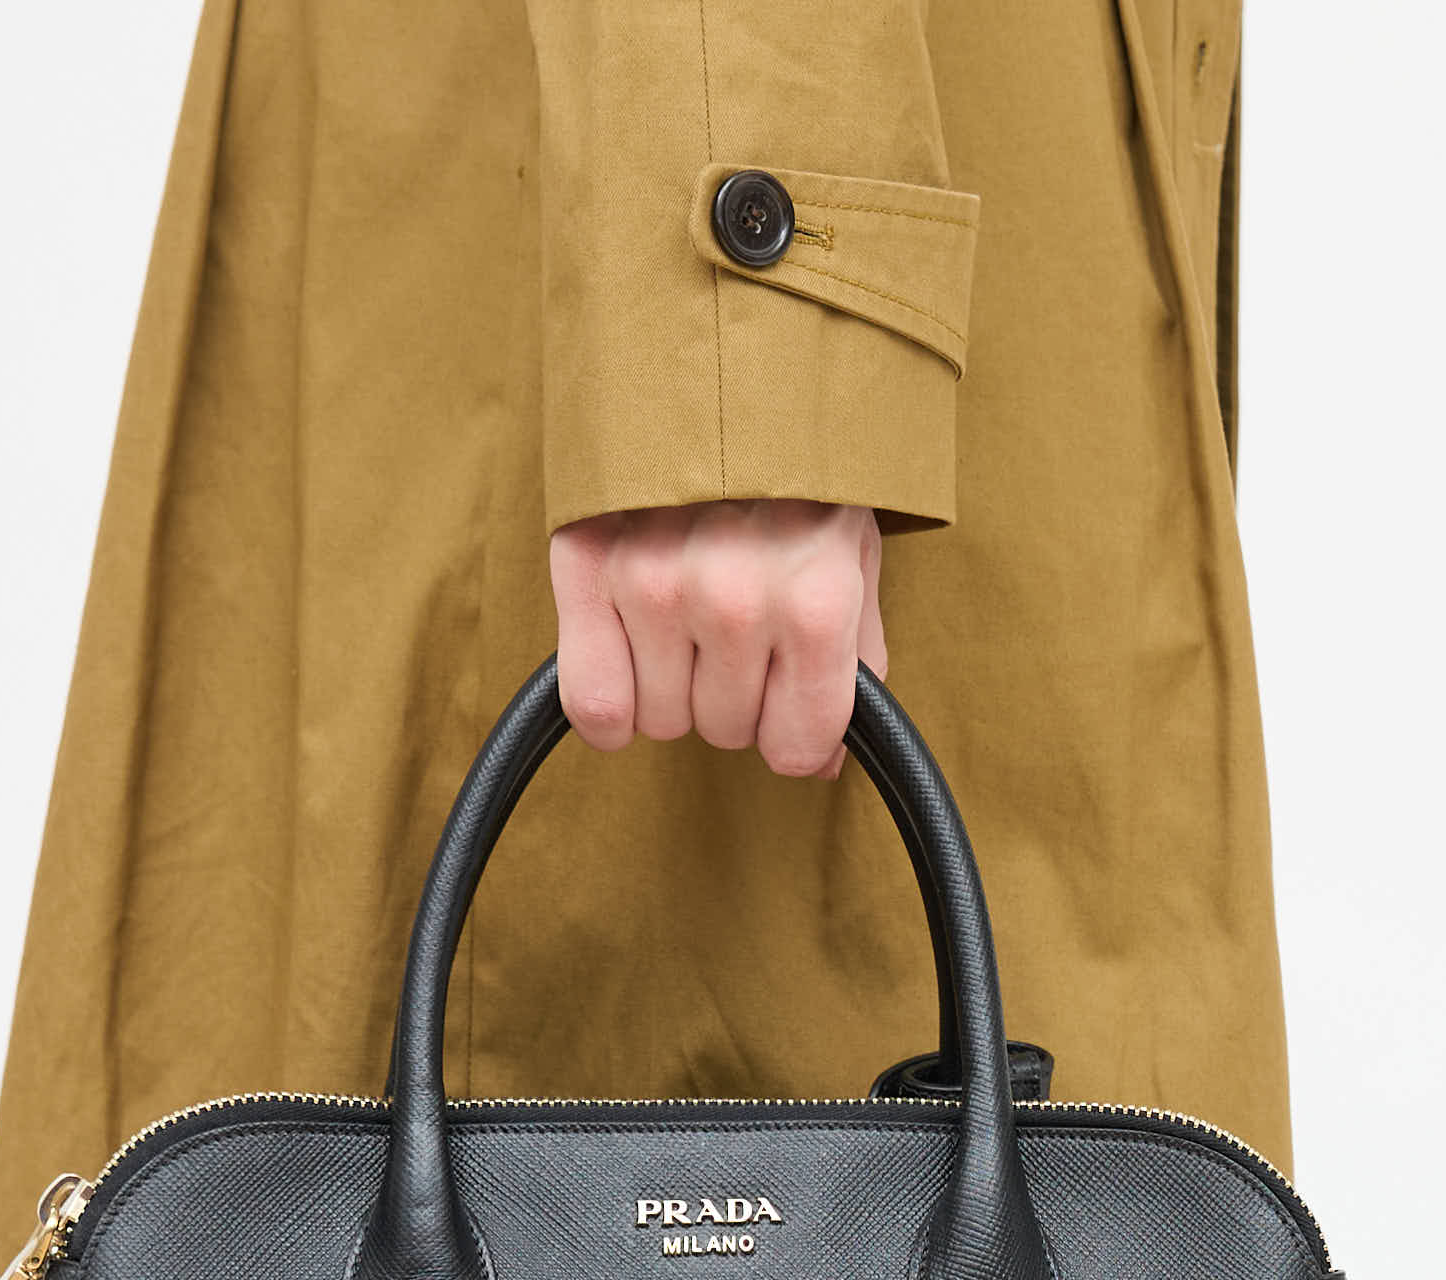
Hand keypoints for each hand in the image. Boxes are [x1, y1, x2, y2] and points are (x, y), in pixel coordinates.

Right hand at [548, 499, 884, 778]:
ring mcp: (656, 584)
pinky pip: (594, 705)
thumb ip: (853, 663)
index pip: (796, 747)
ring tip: (690, 610)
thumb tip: (826, 760)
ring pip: (661, 720)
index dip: (796, 731)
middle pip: (727, 732)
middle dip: (738, 696)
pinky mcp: (590, 570)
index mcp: (816, 600)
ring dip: (675, 686)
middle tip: (740, 626)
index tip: (790, 693)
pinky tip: (633, 660)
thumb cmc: (802, 467)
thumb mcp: (855, 554)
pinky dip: (610, 704)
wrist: (726, 353)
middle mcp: (734, 597)